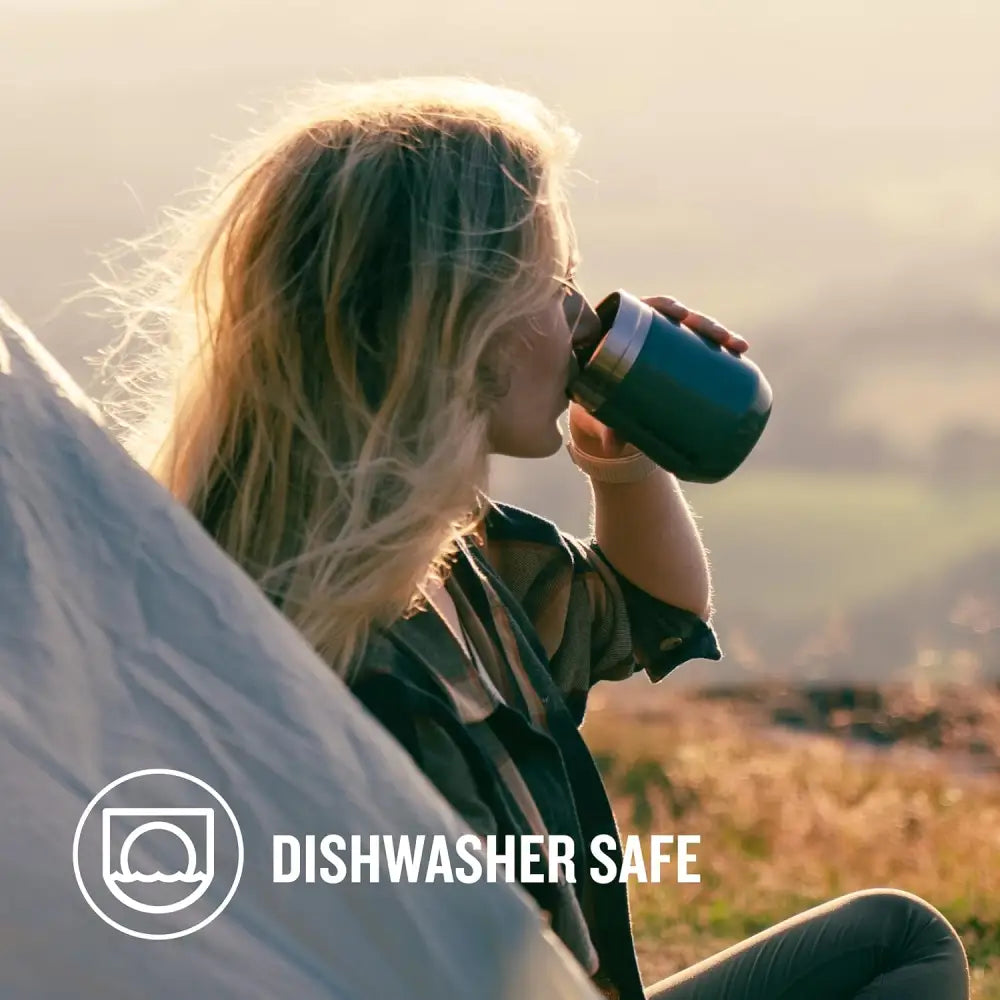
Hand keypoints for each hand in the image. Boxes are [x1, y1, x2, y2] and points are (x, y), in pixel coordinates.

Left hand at [567, 295, 749, 458]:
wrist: (596, 410)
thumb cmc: (590, 402)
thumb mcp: (595, 410)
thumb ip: (602, 424)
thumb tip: (611, 447)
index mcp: (618, 330)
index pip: (645, 309)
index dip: (665, 306)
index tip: (682, 314)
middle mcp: (643, 331)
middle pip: (678, 318)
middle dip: (705, 323)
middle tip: (722, 338)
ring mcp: (660, 344)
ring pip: (693, 331)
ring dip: (719, 334)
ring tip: (740, 346)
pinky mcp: (673, 359)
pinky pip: (697, 348)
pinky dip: (717, 349)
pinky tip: (739, 352)